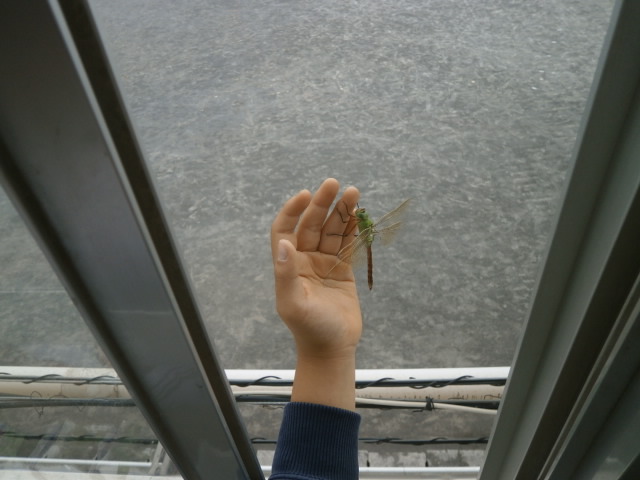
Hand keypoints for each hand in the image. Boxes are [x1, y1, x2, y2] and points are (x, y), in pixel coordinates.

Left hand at [271, 178, 361, 357]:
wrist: (333, 348)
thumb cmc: (310, 329)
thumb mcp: (294, 304)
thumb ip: (286, 274)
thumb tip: (284, 244)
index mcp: (289, 265)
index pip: (285, 229)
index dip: (293, 211)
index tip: (306, 195)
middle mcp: (304, 260)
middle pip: (312, 224)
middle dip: (322, 203)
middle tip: (334, 183)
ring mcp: (324, 264)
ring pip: (331, 231)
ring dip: (340, 212)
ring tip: (354, 193)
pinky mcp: (342, 270)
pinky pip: (346, 244)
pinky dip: (351, 228)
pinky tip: (358, 213)